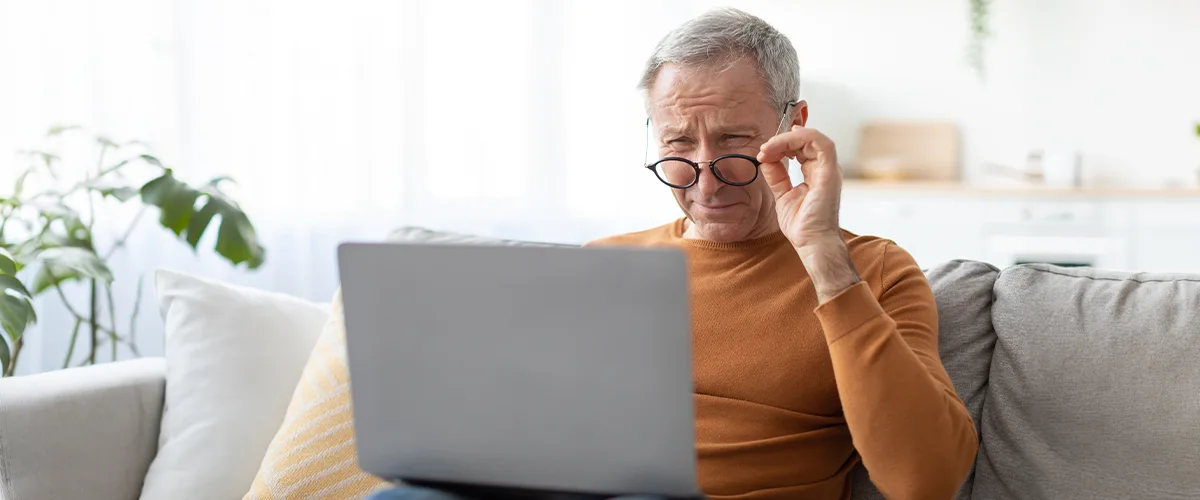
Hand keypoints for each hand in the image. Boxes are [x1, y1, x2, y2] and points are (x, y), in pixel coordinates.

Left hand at [758, 126, 859, 301]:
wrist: (812, 243)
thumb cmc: (802, 226)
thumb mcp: (782, 195)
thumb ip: (776, 176)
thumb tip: (766, 159)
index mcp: (815, 173)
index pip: (801, 148)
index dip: (781, 145)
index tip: (762, 153)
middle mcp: (824, 169)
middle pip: (805, 140)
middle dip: (780, 140)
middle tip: (762, 150)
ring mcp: (829, 169)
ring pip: (812, 137)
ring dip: (786, 138)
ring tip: (768, 149)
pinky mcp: (830, 172)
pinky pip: (820, 143)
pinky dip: (798, 139)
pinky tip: (780, 146)